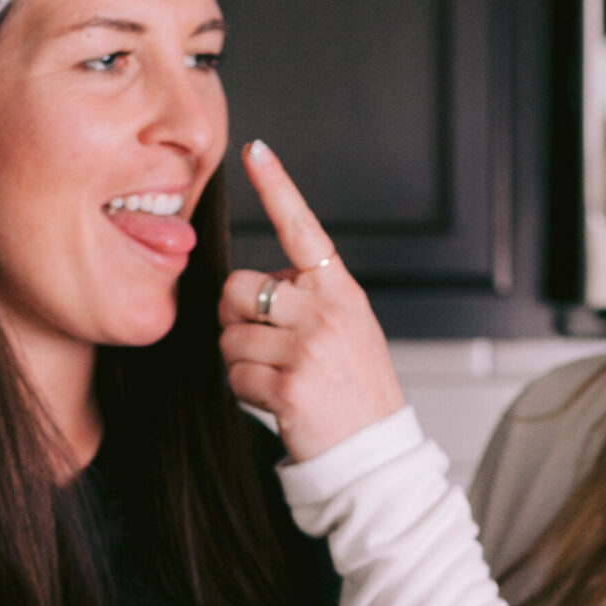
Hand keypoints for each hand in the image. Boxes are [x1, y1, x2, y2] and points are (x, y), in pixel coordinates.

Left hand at [218, 140, 404, 460]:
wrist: (375, 455)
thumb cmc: (356, 393)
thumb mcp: (349, 331)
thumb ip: (309, 300)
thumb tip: (252, 287)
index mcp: (341, 292)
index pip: (304, 229)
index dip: (277, 187)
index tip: (255, 150)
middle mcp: (326, 312)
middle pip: (239, 288)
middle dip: (237, 318)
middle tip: (266, 346)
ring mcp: (308, 348)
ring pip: (230, 337)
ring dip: (242, 362)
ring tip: (281, 380)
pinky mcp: (288, 386)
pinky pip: (235, 376)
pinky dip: (246, 393)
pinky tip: (278, 403)